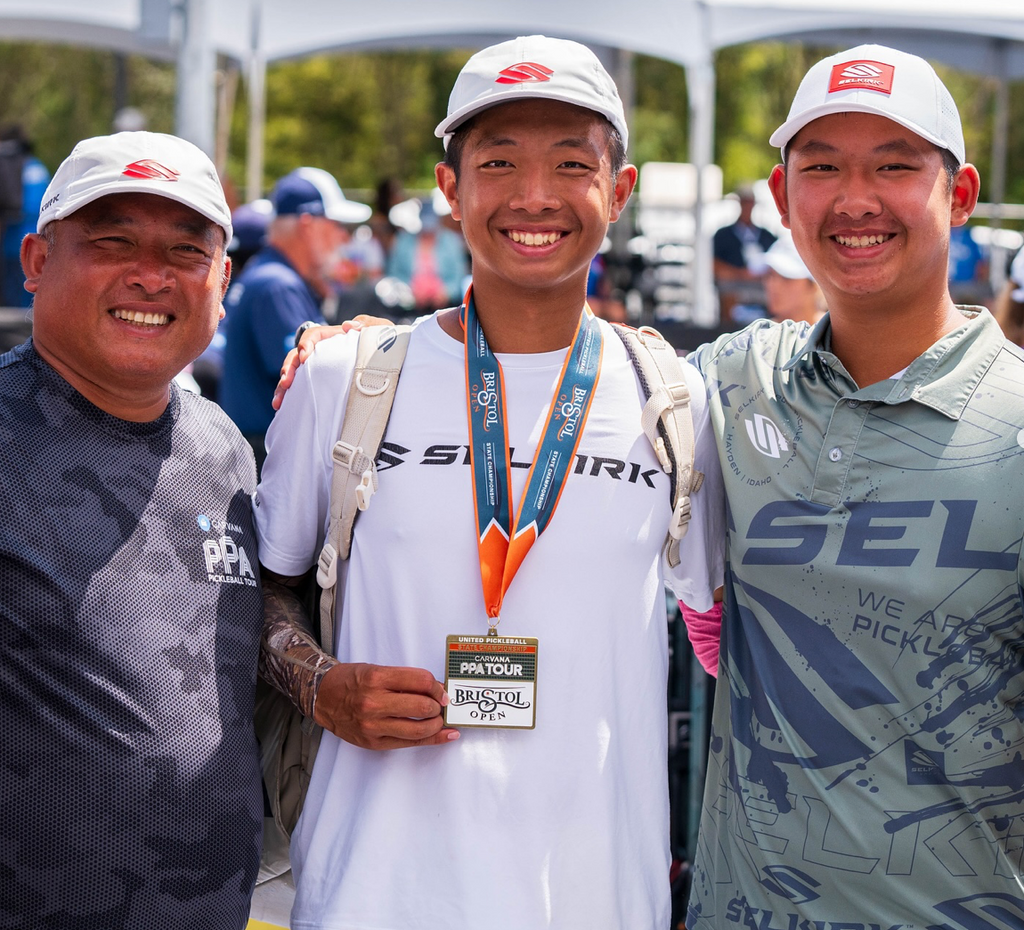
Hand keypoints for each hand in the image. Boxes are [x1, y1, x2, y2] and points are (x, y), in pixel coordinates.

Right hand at [271, 315, 396, 409]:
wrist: (392, 364)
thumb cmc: (385, 344)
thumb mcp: (382, 331)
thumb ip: (369, 325)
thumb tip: (349, 326)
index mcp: (334, 337)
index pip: (314, 335)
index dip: (306, 344)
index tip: (305, 357)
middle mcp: (322, 352)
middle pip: (297, 356)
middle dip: (288, 369)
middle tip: (286, 382)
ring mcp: (319, 368)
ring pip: (295, 374)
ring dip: (284, 387)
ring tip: (278, 402)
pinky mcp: (319, 383)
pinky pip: (301, 389)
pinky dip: (291, 398)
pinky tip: (283, 409)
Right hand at [313, 662, 459, 749]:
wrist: (322, 697)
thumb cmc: (350, 681)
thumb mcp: (377, 670)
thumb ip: (404, 679)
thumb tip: (435, 690)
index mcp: (376, 678)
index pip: (420, 680)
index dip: (437, 686)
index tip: (441, 690)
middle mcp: (374, 703)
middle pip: (422, 706)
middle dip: (438, 706)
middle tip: (441, 704)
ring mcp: (373, 726)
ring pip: (419, 729)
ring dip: (437, 724)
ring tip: (440, 719)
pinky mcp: (373, 743)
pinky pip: (409, 743)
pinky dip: (431, 740)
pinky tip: (444, 735)